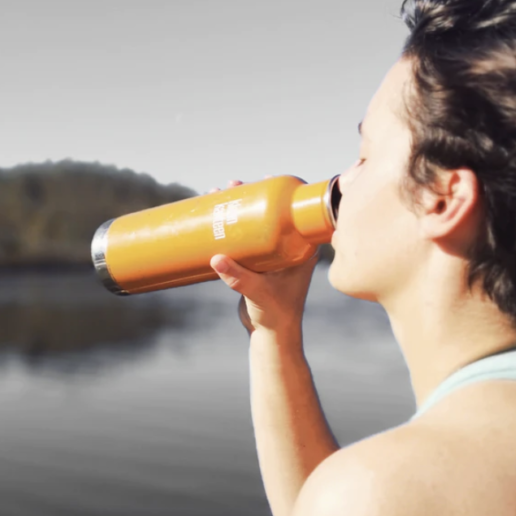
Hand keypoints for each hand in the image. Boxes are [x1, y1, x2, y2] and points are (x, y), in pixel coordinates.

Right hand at [208, 177, 317, 334]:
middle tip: (233, 184)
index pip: (294, 213)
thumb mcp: (257, 292)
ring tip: (219, 193)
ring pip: (256, 223)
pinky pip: (246, 237)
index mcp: (301, 250)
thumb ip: (238, 277)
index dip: (280, 193)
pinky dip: (232, 225)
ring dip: (239, 207)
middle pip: (270, 213)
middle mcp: (288, 248)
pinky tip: (215, 215)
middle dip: (250, 195)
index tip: (264, 179)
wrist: (272, 336)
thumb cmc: (276, 314)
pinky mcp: (256, 263)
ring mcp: (272, 254)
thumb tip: (215, 259)